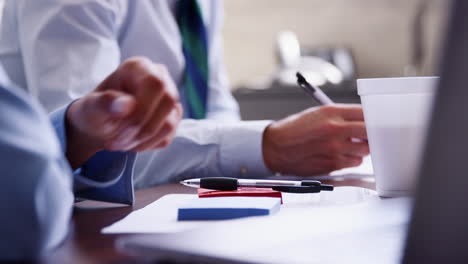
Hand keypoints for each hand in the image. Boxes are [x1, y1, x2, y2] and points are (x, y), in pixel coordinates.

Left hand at [65, 57, 181, 167]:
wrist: (100, 127)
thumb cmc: (94, 112)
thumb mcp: (91, 108)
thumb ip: (105, 103)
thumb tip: (128, 104)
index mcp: (138, 67)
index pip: (156, 83)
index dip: (143, 108)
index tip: (122, 124)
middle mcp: (159, 77)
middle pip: (168, 101)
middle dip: (142, 127)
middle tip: (119, 137)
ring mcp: (168, 97)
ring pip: (170, 123)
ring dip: (143, 138)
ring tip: (123, 139)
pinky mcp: (173, 116)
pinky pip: (169, 135)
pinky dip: (148, 143)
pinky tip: (133, 140)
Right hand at [262, 104, 368, 175]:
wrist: (276, 147)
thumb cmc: (294, 130)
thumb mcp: (317, 114)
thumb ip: (340, 116)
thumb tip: (362, 121)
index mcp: (331, 112)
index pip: (365, 112)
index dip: (372, 117)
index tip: (374, 121)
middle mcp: (335, 129)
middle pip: (369, 131)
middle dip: (371, 134)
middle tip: (368, 135)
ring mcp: (335, 147)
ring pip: (365, 150)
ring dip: (361, 148)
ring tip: (349, 146)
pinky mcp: (333, 163)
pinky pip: (354, 162)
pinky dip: (352, 159)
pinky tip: (341, 155)